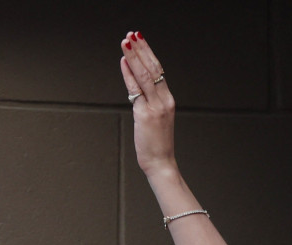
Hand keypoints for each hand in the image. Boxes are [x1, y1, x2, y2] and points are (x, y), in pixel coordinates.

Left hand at [119, 32, 176, 177]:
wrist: (161, 163)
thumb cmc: (157, 143)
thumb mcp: (156, 118)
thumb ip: (149, 101)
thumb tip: (136, 84)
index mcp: (168, 100)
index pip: (158, 70)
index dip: (149, 53)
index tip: (140, 39)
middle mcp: (164, 100)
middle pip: (152, 68)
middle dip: (141, 49)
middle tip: (132, 34)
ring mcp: (156, 107)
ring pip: (144, 75)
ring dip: (134, 57)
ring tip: (126, 42)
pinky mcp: (145, 114)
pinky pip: (136, 90)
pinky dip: (129, 74)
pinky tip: (123, 62)